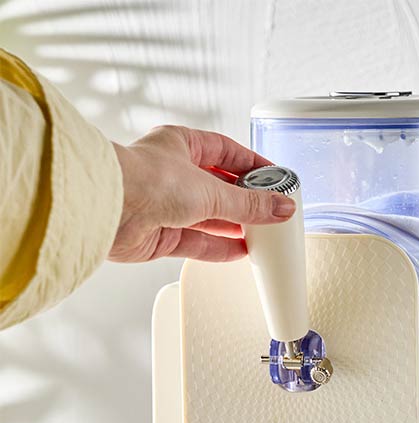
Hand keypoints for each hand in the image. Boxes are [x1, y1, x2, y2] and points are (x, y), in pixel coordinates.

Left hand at [110, 125, 295, 262]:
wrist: (109, 209)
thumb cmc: (146, 180)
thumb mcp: (212, 190)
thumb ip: (250, 204)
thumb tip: (282, 207)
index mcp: (180, 145)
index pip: (225, 152)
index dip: (252, 165)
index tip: (275, 178)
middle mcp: (172, 174)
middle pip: (219, 188)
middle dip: (246, 201)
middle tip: (272, 211)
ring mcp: (165, 205)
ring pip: (209, 217)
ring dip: (235, 227)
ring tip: (262, 234)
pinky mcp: (161, 235)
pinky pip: (197, 242)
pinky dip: (219, 247)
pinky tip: (241, 252)